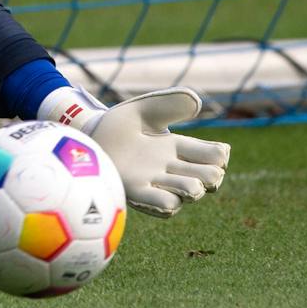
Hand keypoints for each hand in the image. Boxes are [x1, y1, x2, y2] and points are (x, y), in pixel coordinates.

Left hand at [74, 88, 230, 218]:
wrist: (86, 137)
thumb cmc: (115, 125)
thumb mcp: (143, 109)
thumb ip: (169, 104)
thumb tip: (196, 101)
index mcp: (177, 147)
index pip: (215, 155)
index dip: (220, 155)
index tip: (216, 151)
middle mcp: (172, 168)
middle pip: (211, 177)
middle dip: (212, 175)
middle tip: (198, 168)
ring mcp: (157, 182)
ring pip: (192, 193)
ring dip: (192, 187)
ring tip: (177, 176)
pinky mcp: (138, 192)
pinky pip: (165, 206)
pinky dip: (169, 200)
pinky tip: (159, 185)